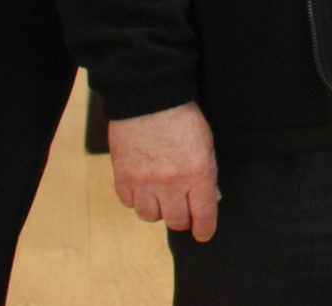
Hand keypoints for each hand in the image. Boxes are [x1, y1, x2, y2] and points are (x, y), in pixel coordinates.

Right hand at [108, 103, 220, 240]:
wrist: (149, 98)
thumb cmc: (182, 117)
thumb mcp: (206, 144)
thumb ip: (206, 174)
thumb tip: (209, 198)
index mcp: (197, 173)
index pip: (203, 215)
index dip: (204, 229)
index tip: (203, 234)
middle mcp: (170, 182)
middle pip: (176, 221)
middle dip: (182, 219)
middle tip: (183, 212)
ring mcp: (144, 182)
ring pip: (151, 216)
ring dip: (158, 209)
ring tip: (161, 196)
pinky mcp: (123, 177)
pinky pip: (130, 203)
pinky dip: (137, 199)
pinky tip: (143, 187)